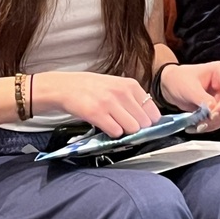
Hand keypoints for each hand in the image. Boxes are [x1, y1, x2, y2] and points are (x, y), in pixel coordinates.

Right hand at [41, 71, 162, 138]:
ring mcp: (109, 103)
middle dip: (137, 128)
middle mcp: (122, 92)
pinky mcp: (97, 113)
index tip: (142, 124)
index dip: (148, 121)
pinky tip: (106, 126)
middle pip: (144, 122)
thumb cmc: (93, 88)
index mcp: (130, 85)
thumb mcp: (117, 85)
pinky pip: (116, 132)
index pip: (153, 111)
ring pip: (132, 128)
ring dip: (125, 132)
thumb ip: (133, 99)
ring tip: (115, 125)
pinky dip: (113, 133)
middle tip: (126, 126)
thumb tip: (149, 118)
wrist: (66, 87)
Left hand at [158, 61, 219, 132]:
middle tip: (201, 124)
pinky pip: (218, 119)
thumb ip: (202, 99)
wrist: (169, 84)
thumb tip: (213, 111)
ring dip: (212, 123)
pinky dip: (209, 125)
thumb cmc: (178, 79)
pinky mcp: (217, 106)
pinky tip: (197, 126)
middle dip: (216, 116)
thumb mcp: (189, 88)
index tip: (212, 115)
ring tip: (197, 126)